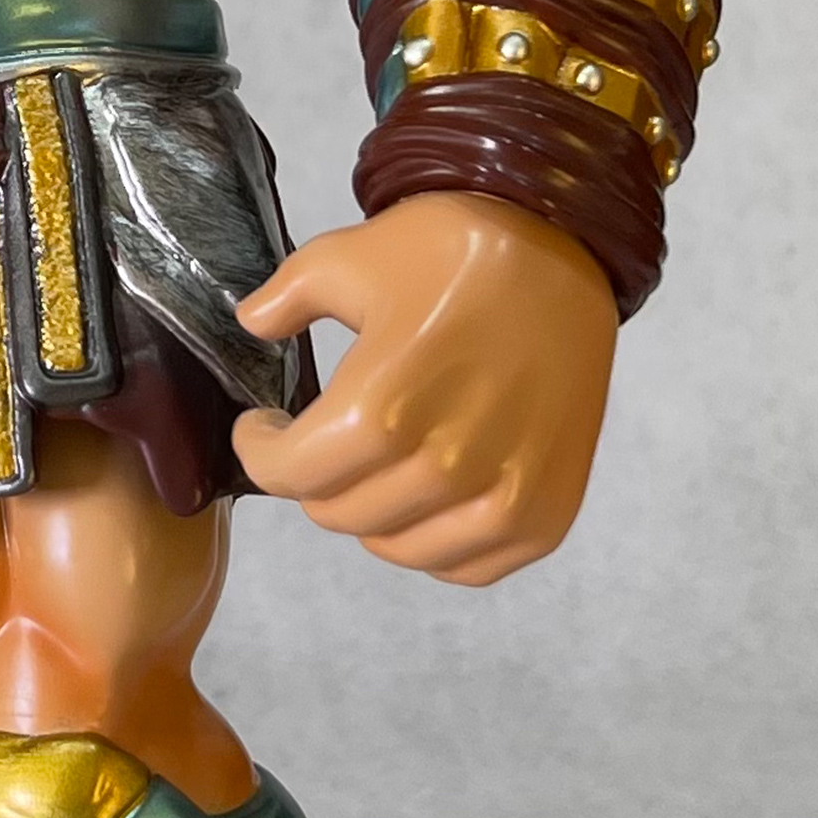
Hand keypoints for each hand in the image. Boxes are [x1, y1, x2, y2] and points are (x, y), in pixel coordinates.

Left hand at [231, 192, 616, 584]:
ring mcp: (501, 500)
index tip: (263, 428)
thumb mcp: (351, 256)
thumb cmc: (458, 251)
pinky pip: (462, 565)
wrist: (566, 251)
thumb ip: (287, 297)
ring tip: (372, 464)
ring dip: (369, 510)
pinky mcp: (544, 515)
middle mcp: (443, 468)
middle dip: (312, 474)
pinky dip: (434, 540)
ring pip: (393, 544)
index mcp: (382, 410)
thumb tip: (250, 323)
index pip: (288, 474)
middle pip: (335, 511)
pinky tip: (425, 494)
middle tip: (318, 439)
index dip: (260, 449)